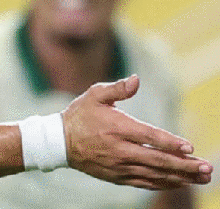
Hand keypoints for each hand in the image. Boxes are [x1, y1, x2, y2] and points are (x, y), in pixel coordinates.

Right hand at [62, 75, 211, 188]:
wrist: (59, 142)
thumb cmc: (80, 115)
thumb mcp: (94, 95)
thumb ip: (117, 88)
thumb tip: (136, 80)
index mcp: (117, 128)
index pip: (149, 137)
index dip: (170, 143)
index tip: (190, 148)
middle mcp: (120, 149)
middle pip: (158, 160)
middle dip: (185, 166)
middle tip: (207, 169)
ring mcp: (119, 166)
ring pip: (155, 174)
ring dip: (181, 177)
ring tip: (202, 179)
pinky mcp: (118, 176)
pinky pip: (145, 183)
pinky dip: (164, 184)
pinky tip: (179, 182)